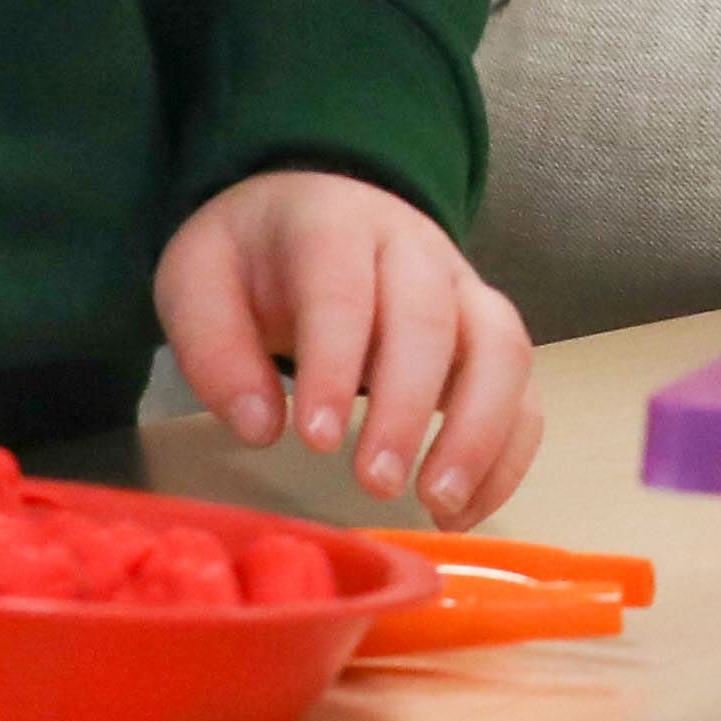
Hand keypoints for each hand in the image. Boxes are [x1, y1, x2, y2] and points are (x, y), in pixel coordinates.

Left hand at [156, 168, 543, 520]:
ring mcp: (464, 289)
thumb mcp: (197, 280)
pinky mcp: (489, 334)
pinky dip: (508, 454)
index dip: (336, 363)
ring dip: (480, 431)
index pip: (345, 288)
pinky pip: (523, 390)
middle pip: (431, 319)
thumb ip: (214, 348)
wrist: (314, 209)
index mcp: (334, 223)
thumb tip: (262, 428)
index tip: (314, 442)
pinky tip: (461, 511)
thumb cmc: (254, 259)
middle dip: (408, 408)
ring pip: (502, 348)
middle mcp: (415, 249)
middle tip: (375, 485)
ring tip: (438, 504)